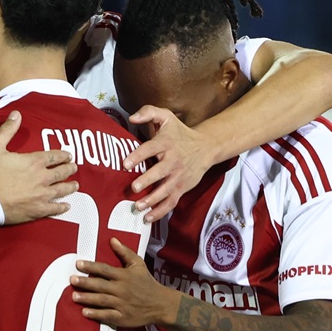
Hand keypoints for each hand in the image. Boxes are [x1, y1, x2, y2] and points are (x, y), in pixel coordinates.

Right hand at [0, 111, 77, 224]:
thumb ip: (7, 130)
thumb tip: (17, 114)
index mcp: (33, 161)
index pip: (54, 156)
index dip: (63, 155)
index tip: (68, 155)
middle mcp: (42, 177)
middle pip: (61, 172)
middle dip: (69, 169)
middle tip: (73, 167)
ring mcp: (41, 195)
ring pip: (62, 189)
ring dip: (70, 186)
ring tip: (75, 185)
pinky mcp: (38, 210)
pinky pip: (55, 209)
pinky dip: (62, 207)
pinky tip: (66, 206)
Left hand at [70, 237, 179, 327]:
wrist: (161, 304)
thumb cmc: (147, 282)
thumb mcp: (138, 264)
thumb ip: (124, 252)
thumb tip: (112, 239)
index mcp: (124, 276)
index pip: (105, 270)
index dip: (91, 266)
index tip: (78, 264)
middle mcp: (122, 290)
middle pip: (100, 285)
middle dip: (85, 282)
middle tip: (72, 280)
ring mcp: (122, 304)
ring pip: (102, 300)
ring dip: (87, 298)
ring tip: (74, 296)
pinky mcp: (123, 317)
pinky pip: (108, 315)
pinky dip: (96, 314)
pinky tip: (85, 312)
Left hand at [122, 106, 215, 221]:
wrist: (206, 147)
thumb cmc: (180, 133)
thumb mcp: (166, 117)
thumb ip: (148, 112)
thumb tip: (132, 117)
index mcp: (166, 143)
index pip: (150, 149)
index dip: (138, 156)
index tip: (125, 164)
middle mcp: (173, 161)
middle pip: (159, 172)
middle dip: (147, 180)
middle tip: (134, 188)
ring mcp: (178, 176)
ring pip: (166, 190)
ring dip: (152, 200)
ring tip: (138, 206)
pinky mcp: (182, 188)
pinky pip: (171, 202)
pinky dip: (160, 211)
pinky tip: (147, 218)